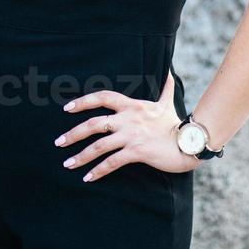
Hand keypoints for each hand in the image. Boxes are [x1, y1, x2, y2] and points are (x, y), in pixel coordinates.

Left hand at [54, 70, 202, 181]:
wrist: (189, 142)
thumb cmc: (176, 124)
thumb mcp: (167, 103)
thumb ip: (165, 88)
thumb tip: (169, 70)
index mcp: (131, 105)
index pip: (103, 97)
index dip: (83, 101)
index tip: (67, 108)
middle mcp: (128, 119)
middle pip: (94, 123)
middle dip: (73, 133)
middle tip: (58, 142)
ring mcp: (131, 135)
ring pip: (99, 146)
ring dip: (81, 156)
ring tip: (67, 164)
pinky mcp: (136, 151)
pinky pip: (112, 162)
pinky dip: (98, 171)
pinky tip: (88, 178)